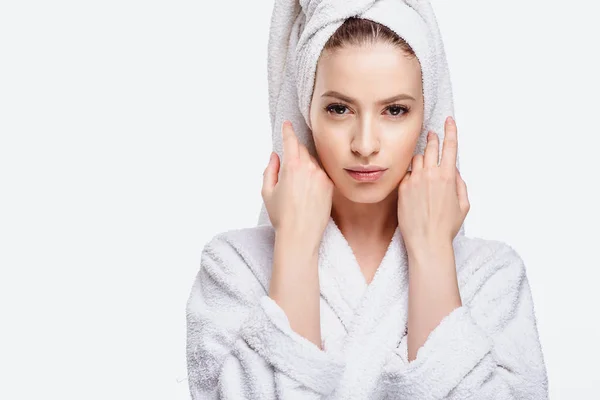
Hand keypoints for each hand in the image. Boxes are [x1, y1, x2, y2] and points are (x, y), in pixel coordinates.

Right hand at [262, 120, 333, 247]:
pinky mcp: (330, 185)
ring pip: (312, 162)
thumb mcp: (268, 191)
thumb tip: (275, 156)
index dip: (288, 131)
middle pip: (302, 150)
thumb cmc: (282, 216)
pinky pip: (320, 173)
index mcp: (292, 167)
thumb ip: (270, 169)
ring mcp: (322, 176)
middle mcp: (309, 168)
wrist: (301, 235)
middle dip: (295, 153)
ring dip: (304, 166)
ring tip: (297, 187)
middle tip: (288, 168)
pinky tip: (307, 192)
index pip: (291, 141)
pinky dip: (314, 176)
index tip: (287, 124)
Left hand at [397, 116, 468, 249]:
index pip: (450, 147)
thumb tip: (454, 171)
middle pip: (430, 148)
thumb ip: (460, 184)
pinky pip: (407, 173)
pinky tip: (415, 183)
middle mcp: (430, 175)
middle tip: (432, 135)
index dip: (450, 131)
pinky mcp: (402, 187)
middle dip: (433, 139)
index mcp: (448, 177)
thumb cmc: (446, 226)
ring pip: (417, 159)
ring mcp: (414, 180)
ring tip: (424, 164)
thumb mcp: (463, 205)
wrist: (426, 241)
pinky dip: (412, 174)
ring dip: (421, 158)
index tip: (449, 120)